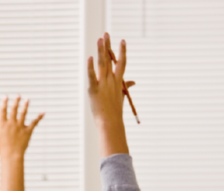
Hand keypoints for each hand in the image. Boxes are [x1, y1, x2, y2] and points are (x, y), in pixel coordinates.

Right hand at [0, 96, 43, 160]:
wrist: (11, 156)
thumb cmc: (1, 148)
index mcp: (3, 125)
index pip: (3, 111)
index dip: (4, 103)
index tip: (5, 96)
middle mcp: (11, 123)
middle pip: (14, 109)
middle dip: (16, 101)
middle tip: (18, 95)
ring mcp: (20, 127)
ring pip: (23, 113)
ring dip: (25, 106)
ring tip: (27, 100)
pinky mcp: (28, 131)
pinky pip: (34, 123)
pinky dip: (39, 117)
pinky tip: (43, 113)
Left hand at [87, 34, 132, 156]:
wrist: (110, 123)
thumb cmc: (115, 112)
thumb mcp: (121, 97)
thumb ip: (126, 87)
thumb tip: (134, 82)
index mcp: (118, 82)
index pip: (122, 63)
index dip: (122, 51)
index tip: (122, 40)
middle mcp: (111, 81)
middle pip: (110, 60)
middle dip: (108, 46)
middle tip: (106, 34)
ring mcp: (103, 85)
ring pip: (102, 64)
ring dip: (101, 51)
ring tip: (100, 39)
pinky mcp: (94, 90)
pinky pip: (92, 76)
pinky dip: (90, 67)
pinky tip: (90, 58)